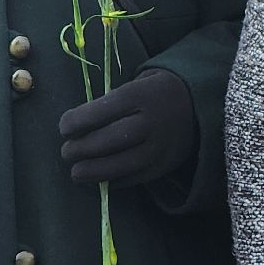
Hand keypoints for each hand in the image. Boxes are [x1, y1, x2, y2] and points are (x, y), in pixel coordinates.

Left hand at [58, 69, 197, 185]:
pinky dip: (111, 181)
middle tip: (66, 152)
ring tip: (76, 172)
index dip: (75, 123)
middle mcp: (150, 122)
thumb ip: (110, 101)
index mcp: (140, 96)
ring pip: (117, 166)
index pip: (99, 112)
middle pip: (106, 141)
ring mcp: (158, 147)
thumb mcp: (136, 83)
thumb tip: (78, 125)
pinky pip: (131, 178)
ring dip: (91, 172)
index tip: (64, 128)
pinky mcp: (162, 167)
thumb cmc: (156, 91)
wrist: (199, 105)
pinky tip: (99, 177)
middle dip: (79, 150)